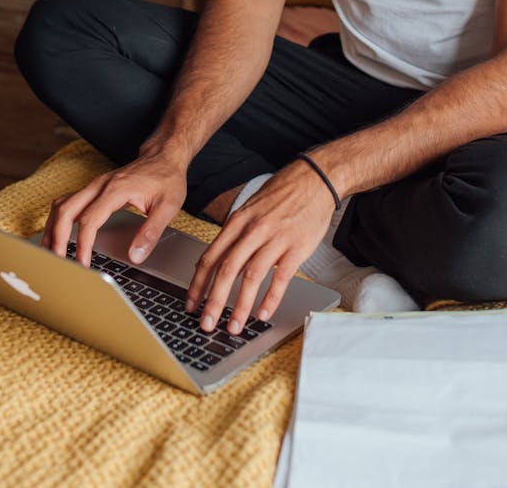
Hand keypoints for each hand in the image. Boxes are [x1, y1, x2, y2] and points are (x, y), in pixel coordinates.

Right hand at [42, 147, 186, 267]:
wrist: (164, 156)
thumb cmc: (167, 178)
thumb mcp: (168, 206)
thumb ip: (151, 232)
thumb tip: (135, 256)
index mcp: (116, 189)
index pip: (89, 220)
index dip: (83, 245)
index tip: (83, 264)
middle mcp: (100, 185)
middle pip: (65, 210)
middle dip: (56, 237)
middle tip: (58, 262)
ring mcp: (94, 186)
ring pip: (62, 205)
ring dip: (52, 228)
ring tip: (51, 253)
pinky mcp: (94, 189)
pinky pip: (67, 203)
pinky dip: (58, 220)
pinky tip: (58, 235)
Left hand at [185, 161, 335, 335]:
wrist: (315, 179)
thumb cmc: (282, 194)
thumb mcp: (250, 208)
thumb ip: (235, 233)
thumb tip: (215, 259)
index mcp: (238, 221)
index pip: (211, 256)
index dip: (198, 283)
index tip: (191, 304)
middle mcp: (253, 230)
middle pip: (227, 270)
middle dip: (214, 301)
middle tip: (206, 324)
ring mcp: (275, 238)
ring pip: (251, 277)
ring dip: (240, 306)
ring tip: (234, 327)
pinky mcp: (297, 247)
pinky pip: (281, 278)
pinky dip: (271, 298)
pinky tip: (264, 314)